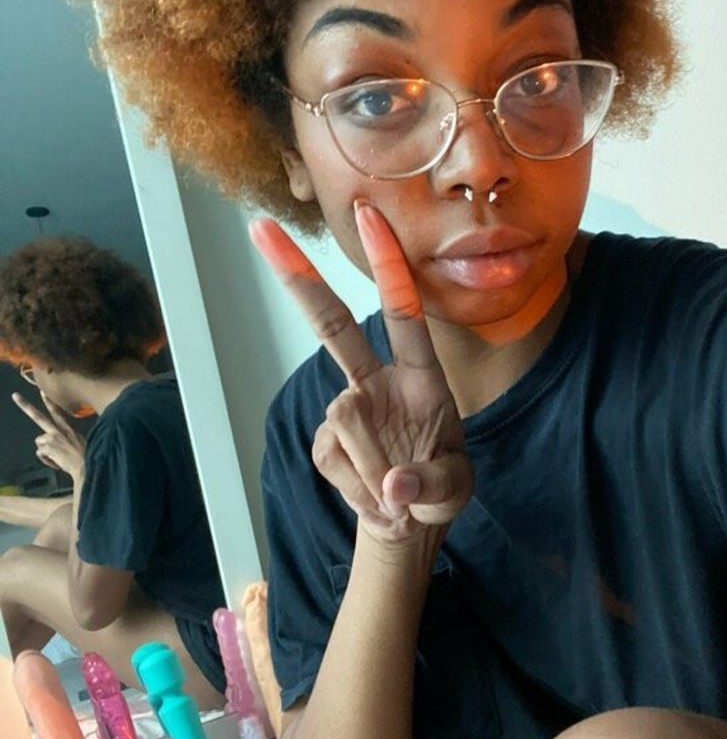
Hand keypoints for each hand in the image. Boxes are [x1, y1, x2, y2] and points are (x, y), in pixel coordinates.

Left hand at [11, 390, 86, 479]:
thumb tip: (50, 447)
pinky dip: (47, 459)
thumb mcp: (80, 444)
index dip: (49, 402)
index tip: (42, 392)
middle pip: (39, 417)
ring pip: (39, 442)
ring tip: (59, 458)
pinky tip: (58, 462)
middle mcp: (59, 431)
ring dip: (46, 450)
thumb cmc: (86, 458)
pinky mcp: (48, 447)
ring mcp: (52, 438)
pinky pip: (40, 453)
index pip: (57, 412)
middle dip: (26, 406)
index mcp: (69, 430)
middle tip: (15, 396)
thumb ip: (65, 441)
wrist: (87, 467)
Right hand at [250, 205, 472, 546]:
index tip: (369, 216)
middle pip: (332, 323)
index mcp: (420, 377)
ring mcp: (348, 410)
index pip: (404, 312)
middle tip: (260, 227)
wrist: (406, 522)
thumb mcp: (454, 491)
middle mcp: (378, 382)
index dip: (389, 265)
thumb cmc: (438, 489)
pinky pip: (333, 458)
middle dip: (297, 276)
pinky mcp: (324, 442)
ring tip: (397, 494)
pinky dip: (358, 487)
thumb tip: (393, 485)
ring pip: (343, 416)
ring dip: (373, 463)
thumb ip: (431, 486)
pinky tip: (375, 497)